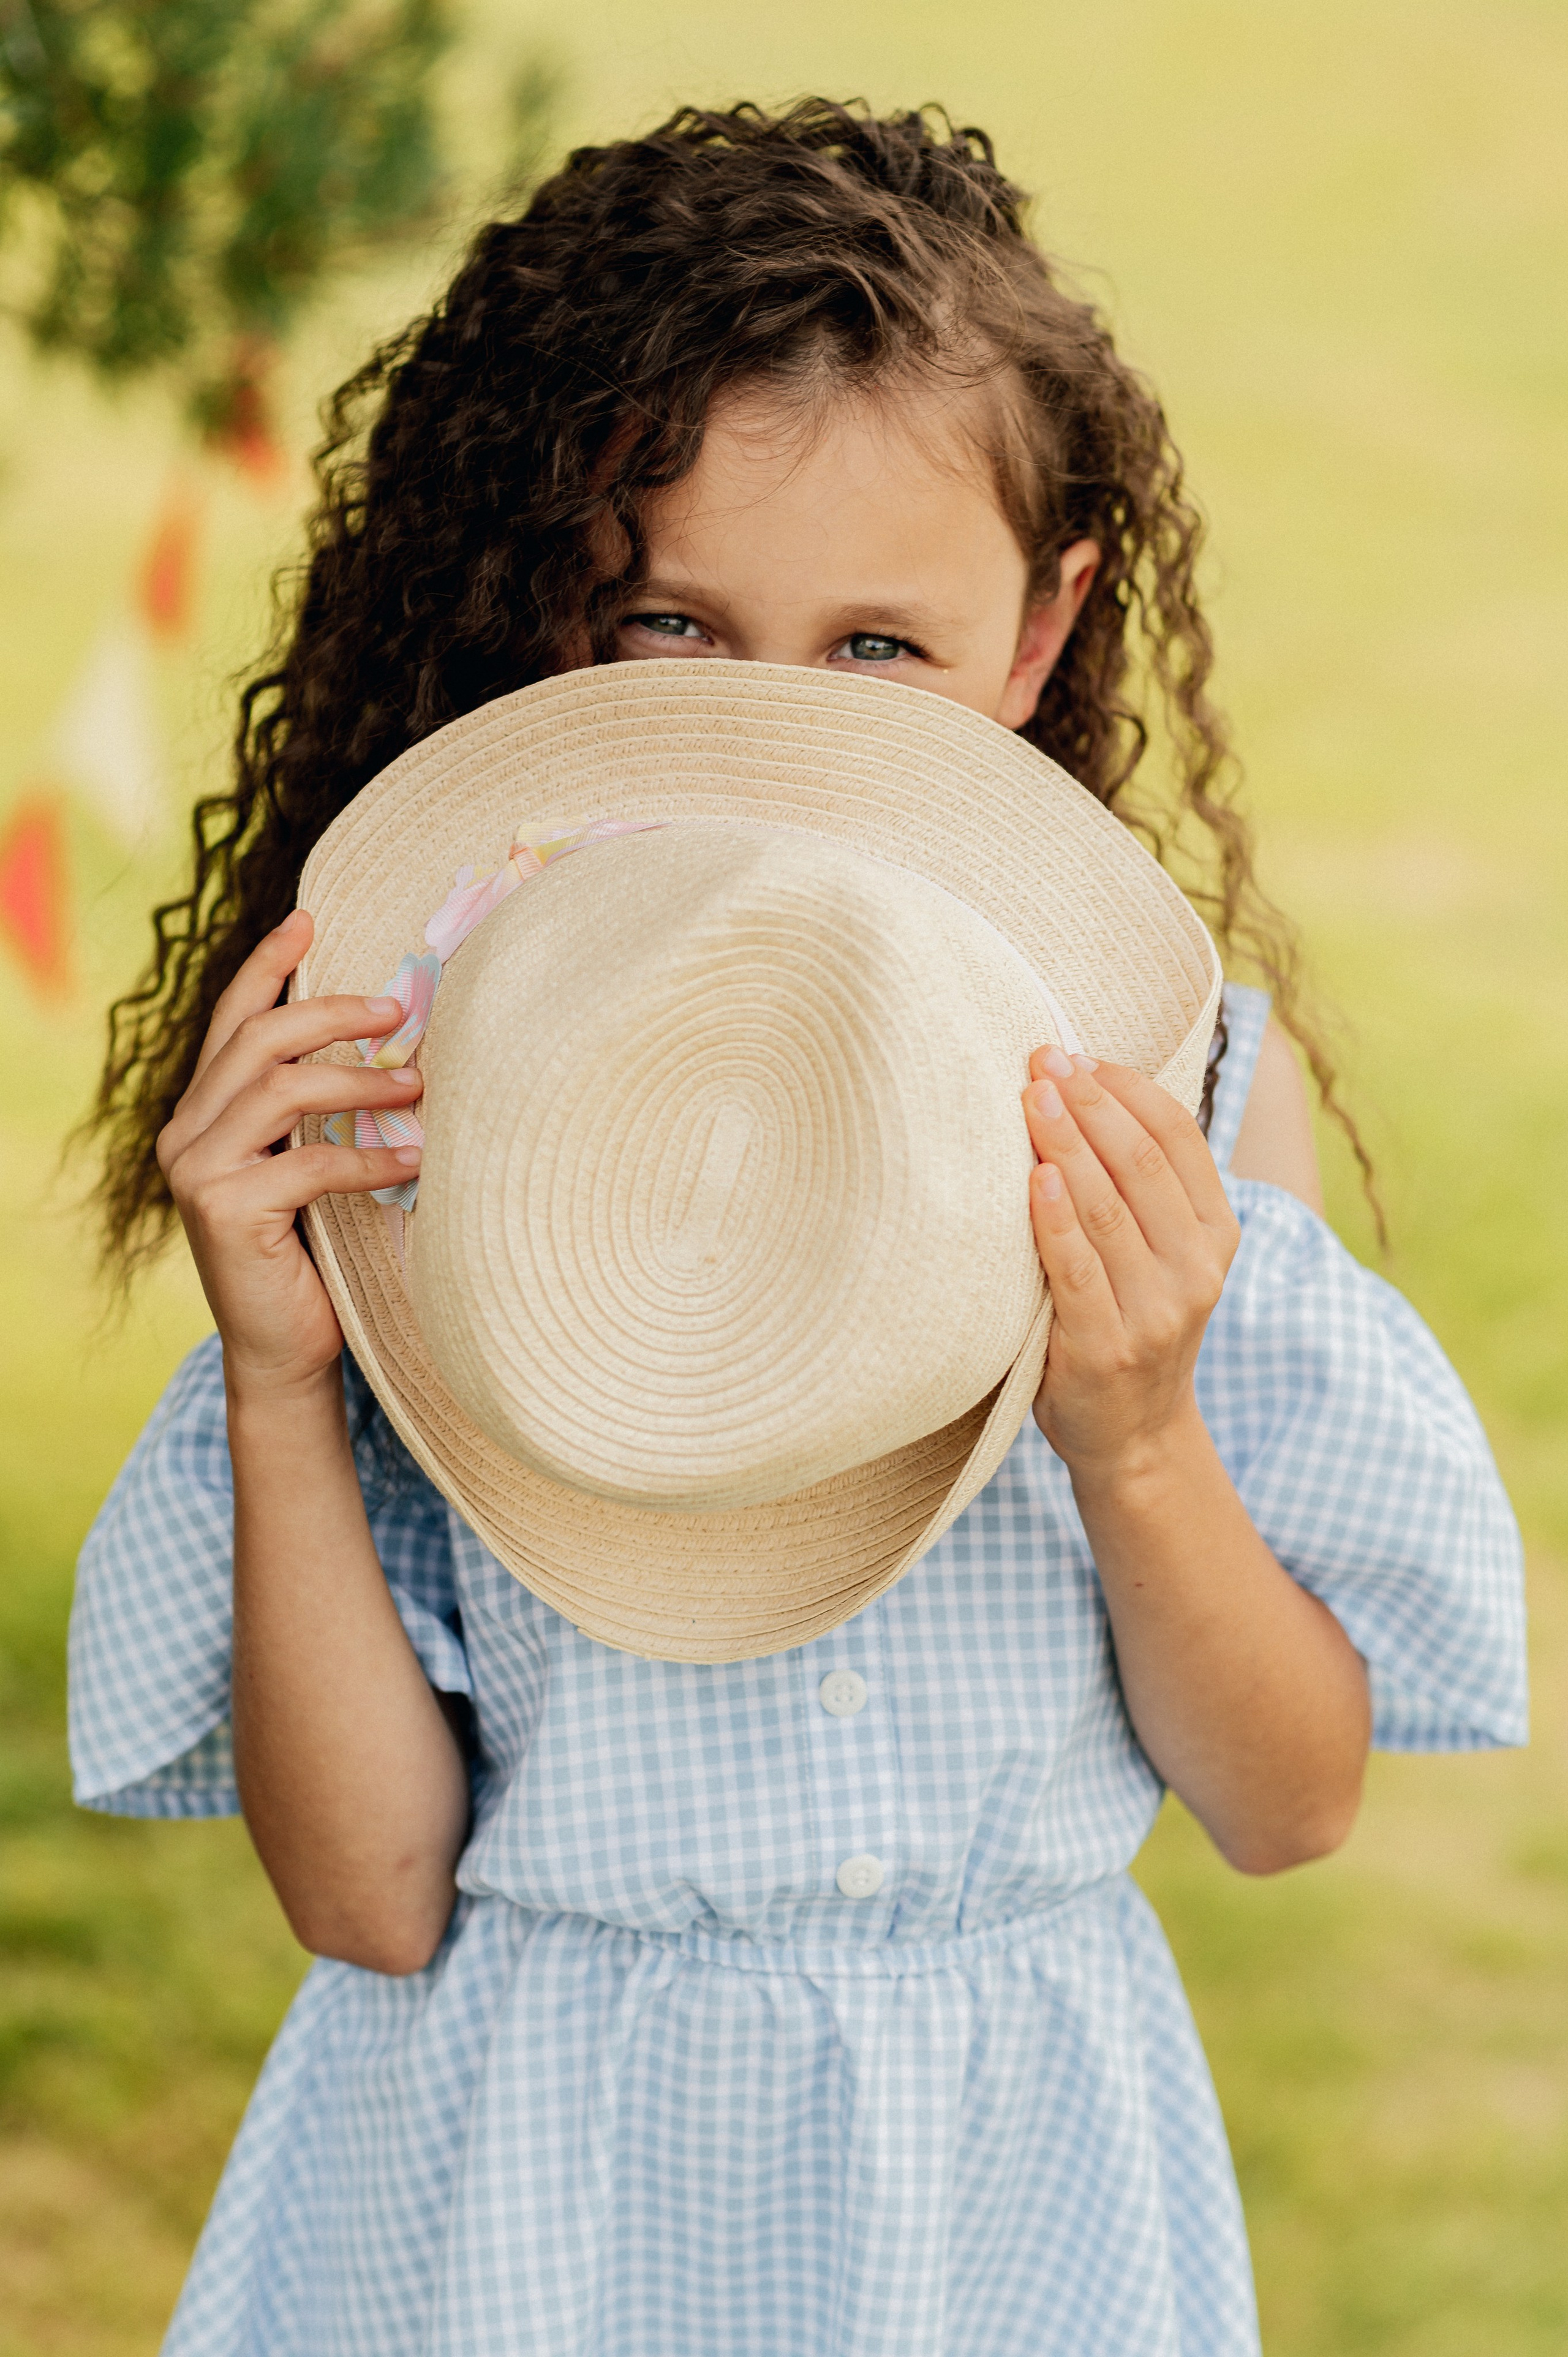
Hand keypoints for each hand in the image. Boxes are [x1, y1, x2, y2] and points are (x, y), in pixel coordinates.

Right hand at [156, 910, 423, 1399]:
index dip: (268, 965)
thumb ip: (317, 1113)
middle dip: (331, 1013)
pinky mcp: (225, 1211)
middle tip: (400, 1009)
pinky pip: (308, 1164)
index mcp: (201, 1113)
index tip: (310, 918)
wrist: (286, 1352)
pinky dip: (368, 1157)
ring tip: (418, 1084)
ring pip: (281, 1090)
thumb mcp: (308, 1167)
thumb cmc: (312, 1255)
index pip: (231, 1020)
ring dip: (358, 1080)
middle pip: (258, 1041)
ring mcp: (198, 1171)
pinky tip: (414, 1159)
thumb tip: (392, 1042)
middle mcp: (186, 1133)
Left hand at [1021, 1047, 1238, 1477]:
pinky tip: (1033, 1177)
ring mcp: (1155, 1312)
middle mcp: (1196, 1270)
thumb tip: (1085, 1090)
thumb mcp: (1164, 1256)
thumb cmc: (1132, 1323)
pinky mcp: (1107, 1349)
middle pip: (1140, 1164)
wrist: (1133, 1436)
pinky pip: (1077, 1270)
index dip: (1128, 1089)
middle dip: (1089, 1103)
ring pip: (1108, 1208)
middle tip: (1042, 1060)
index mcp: (1216, 1235)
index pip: (1178, 1139)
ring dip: (1065, 1144)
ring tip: (1030, 1097)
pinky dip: (1054, 1219)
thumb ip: (1145, 1192)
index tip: (1078, 1055)